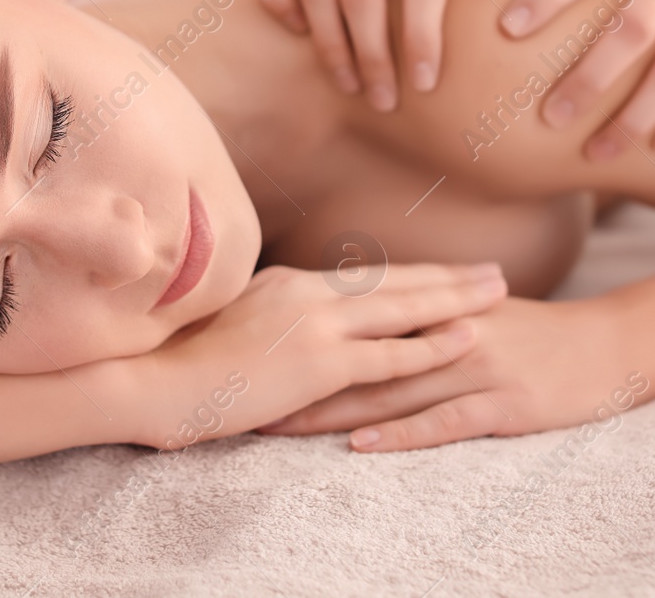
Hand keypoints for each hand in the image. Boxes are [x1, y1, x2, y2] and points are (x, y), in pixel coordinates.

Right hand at [128, 262, 506, 450]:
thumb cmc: (180, 363)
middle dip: (447, 278)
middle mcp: (306, 293)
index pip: (360, 277)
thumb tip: (279, 325)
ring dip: (455, 301)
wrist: (156, 382)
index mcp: (284, 281)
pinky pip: (390, 356)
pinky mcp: (320, 362)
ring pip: (402, 309)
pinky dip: (432, 347)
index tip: (442, 272)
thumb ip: (263, 317)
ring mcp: (315, 324)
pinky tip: (467, 340)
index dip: (407, 275)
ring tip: (497, 294)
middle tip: (493, 271)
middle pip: (393, 281)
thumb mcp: (227, 323)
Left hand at [258, 296, 644, 451]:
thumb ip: (419, 314)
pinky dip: (400, 432)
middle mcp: (447, 332)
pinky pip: (442, 420)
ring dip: (333, 412)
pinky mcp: (502, 402)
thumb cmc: (536, 334)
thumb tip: (361, 318)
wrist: (610, 345)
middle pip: (360, 357)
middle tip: (249, 396)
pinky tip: (362, 445)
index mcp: (434, 308)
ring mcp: (474, 366)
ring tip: (283, 427)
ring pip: (390, 389)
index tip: (251, 353)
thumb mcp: (472, 313)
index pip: (356, 322)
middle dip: (302, 379)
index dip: (302, 339)